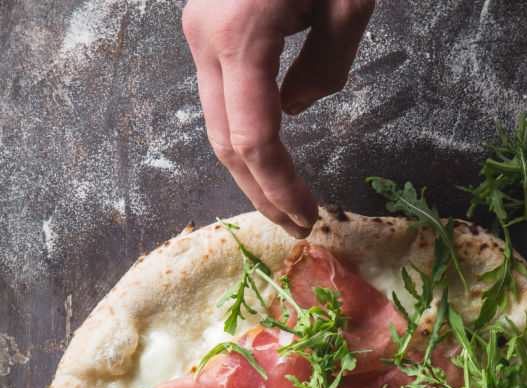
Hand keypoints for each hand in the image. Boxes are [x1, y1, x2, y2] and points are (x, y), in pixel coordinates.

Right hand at [183, 0, 373, 236]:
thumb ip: (327, 61)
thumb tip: (297, 106)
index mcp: (239, 34)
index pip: (254, 140)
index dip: (280, 188)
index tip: (308, 215)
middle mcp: (207, 37)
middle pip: (227, 142)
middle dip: (261, 193)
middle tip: (295, 225)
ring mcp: (200, 29)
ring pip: (217, 122)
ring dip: (249, 169)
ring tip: (282, 200)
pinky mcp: (205, 22)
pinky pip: (220, 93)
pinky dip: (242, 131)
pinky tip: (268, 153)